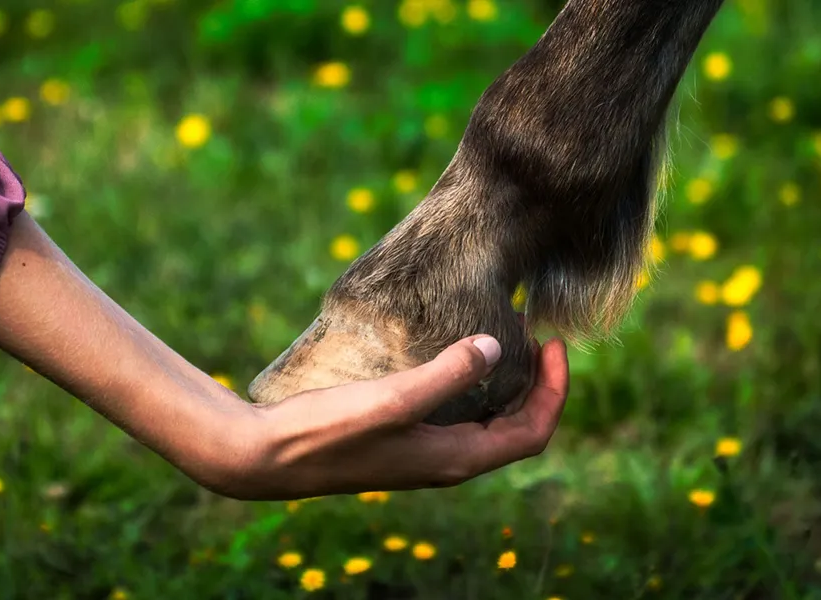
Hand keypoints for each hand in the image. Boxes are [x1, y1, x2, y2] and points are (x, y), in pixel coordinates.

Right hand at [203, 335, 568, 500]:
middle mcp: (445, 463)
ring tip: (505, 341)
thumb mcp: (393, 400)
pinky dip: (471, 389)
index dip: (554, 390)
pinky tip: (452, 360)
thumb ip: (447, 375)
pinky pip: (455, 419)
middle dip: (537, 386)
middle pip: (515, 430)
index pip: (531, 433)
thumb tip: (494, 348)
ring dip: (505, 387)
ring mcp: (421, 454)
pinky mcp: (398, 442)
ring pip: (486, 425)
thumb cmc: (327, 432)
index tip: (554, 343)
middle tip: (536, 337)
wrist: (266, 457)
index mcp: (455, 460)